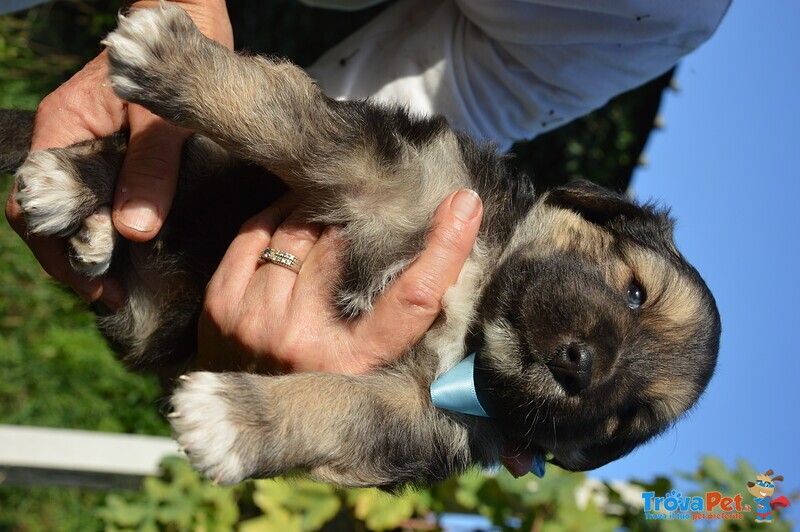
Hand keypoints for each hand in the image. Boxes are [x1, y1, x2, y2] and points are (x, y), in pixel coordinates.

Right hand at [4, 0, 232, 306]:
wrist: (184, 26)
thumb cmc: (169, 60)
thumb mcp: (164, 117)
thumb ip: (150, 168)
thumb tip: (133, 231)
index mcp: (63, 129)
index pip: (34, 206)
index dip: (61, 251)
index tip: (98, 283)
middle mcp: (66, 142)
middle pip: (46, 218)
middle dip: (72, 261)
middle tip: (111, 296)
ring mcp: (87, 149)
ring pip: (71, 212)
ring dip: (89, 250)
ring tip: (120, 287)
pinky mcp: (113, 153)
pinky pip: (97, 198)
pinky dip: (106, 229)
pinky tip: (131, 253)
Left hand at [196, 189, 483, 374]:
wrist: (242, 415)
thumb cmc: (320, 380)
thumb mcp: (370, 367)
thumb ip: (401, 321)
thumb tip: (445, 251)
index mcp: (357, 362)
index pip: (413, 298)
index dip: (446, 249)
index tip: (466, 205)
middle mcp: (306, 342)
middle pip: (345, 246)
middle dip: (361, 216)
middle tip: (372, 198)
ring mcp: (258, 322)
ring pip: (298, 230)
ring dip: (319, 212)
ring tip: (332, 209)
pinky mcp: (222, 304)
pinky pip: (257, 230)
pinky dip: (278, 214)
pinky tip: (292, 216)